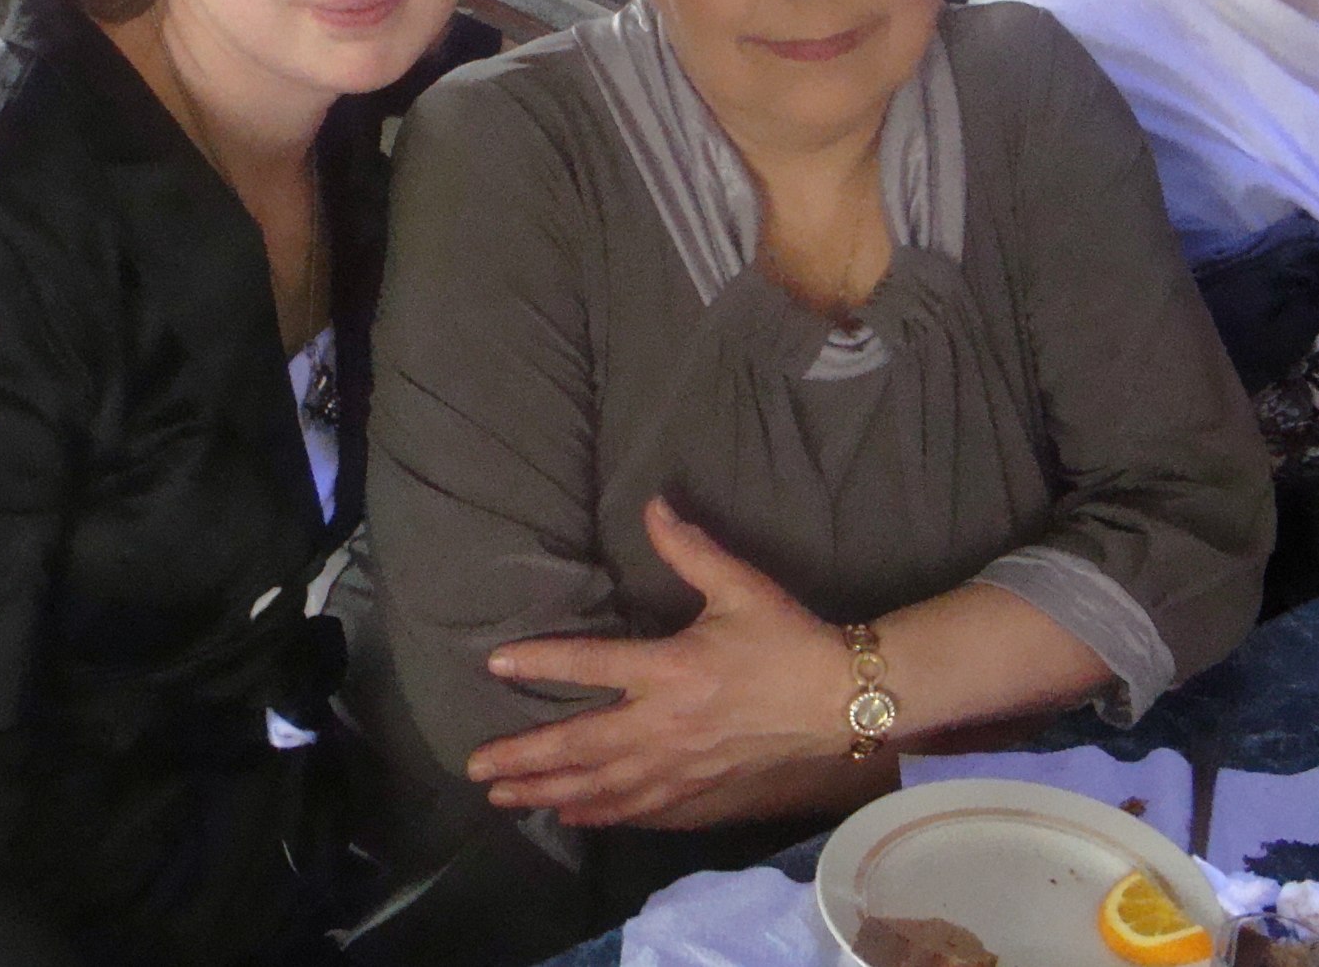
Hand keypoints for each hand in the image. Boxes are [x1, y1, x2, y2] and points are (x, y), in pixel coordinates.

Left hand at [465, 497, 857, 828]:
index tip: (495, 665)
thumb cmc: (788, 639)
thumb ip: (689, 548)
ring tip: (504, 798)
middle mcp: (664, 724)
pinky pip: (639, 809)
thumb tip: (653, 502)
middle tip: (476, 766)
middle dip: (524, 757)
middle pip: (579, 745)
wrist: (843, 700)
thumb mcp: (739, 586)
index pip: (589, 664)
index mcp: (669, 668)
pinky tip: (572, 816)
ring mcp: (679, 766)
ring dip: (548, 792)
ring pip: (601, 787)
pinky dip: (601, 814)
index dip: (539, 663)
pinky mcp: (699, 791)